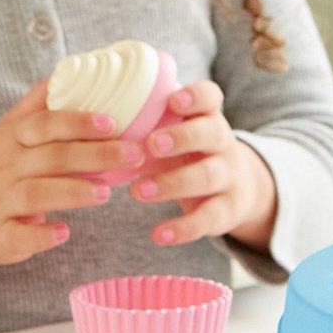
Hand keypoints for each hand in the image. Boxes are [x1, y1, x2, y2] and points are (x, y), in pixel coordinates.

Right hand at [0, 77, 145, 295]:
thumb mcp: (6, 130)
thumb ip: (37, 104)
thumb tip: (69, 69)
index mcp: (13, 139)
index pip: (45, 124)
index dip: (77, 121)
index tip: (111, 122)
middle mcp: (6, 167)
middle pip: (51, 157)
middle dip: (94, 155)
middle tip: (133, 155)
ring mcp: (0, 202)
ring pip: (35, 193)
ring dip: (72, 192)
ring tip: (105, 194)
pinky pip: (17, 236)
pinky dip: (40, 236)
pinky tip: (63, 233)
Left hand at [126, 79, 277, 249]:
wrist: (238, 186)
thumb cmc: (190, 152)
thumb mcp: (180, 132)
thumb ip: (151, 122)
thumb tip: (95, 118)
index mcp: (207, 117)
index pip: (210, 97)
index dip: (195, 97)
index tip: (174, 101)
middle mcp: (222, 143)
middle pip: (210, 134)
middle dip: (182, 138)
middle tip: (151, 144)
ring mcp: (228, 176)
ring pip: (207, 176)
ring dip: (172, 183)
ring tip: (137, 191)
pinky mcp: (228, 209)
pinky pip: (208, 218)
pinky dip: (184, 228)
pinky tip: (159, 235)